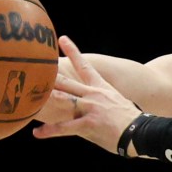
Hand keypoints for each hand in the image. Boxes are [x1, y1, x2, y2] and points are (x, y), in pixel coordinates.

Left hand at [34, 39, 143, 154]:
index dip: (72, 51)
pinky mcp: (88, 124)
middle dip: (51, 74)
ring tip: (30, 97)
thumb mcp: (116, 103)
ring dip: (47, 99)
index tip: (62, 39)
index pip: (84, 66)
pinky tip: (38, 133)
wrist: (141, 132)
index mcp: (100, 88)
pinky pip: (65, 127)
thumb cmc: (129, 120)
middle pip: (67, 81)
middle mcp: (93, 95)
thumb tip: (92, 103)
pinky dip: (50, 131)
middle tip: (35, 66)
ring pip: (64, 100)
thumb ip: (100, 101)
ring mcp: (90, 108)